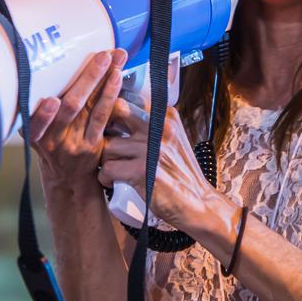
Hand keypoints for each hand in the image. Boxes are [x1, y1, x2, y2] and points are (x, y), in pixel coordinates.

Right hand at [28, 48, 125, 193]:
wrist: (67, 178)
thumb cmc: (51, 144)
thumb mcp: (36, 131)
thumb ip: (38, 109)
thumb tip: (52, 66)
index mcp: (33, 134)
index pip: (36, 120)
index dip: (43, 114)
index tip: (51, 101)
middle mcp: (52, 140)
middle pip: (70, 107)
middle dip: (87, 78)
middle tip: (101, 56)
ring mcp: (75, 142)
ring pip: (90, 107)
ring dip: (104, 80)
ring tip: (115, 59)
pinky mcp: (93, 144)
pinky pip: (103, 116)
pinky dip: (110, 94)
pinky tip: (116, 78)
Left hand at [98, 97, 219, 230]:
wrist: (197, 202)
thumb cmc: (180, 172)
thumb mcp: (172, 138)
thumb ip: (151, 123)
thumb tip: (117, 111)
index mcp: (166, 115)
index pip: (129, 98)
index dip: (113, 110)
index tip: (109, 124)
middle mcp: (159, 127)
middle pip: (115, 111)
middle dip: (103, 127)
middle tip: (104, 142)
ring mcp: (150, 149)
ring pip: (107, 145)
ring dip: (104, 159)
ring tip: (111, 168)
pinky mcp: (141, 171)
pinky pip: (107, 168)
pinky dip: (105, 177)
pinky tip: (112, 182)